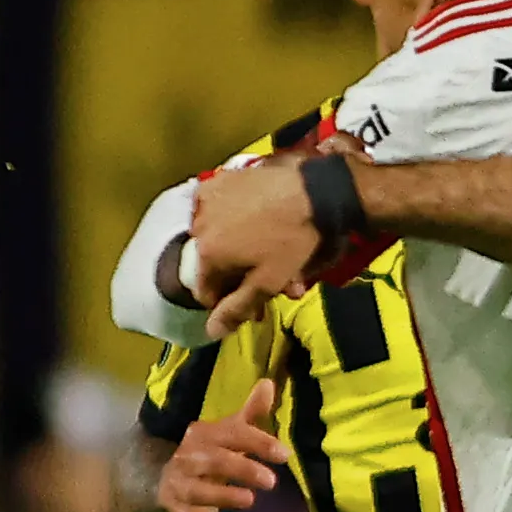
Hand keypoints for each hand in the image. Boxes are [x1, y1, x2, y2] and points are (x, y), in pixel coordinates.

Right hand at [150, 380, 289, 511]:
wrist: (170, 478)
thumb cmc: (211, 453)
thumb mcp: (229, 432)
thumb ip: (250, 413)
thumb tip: (268, 382)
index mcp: (204, 434)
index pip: (232, 434)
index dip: (257, 443)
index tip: (284, 454)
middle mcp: (188, 456)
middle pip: (215, 461)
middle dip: (242, 469)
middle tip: (271, 482)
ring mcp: (179, 483)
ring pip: (198, 490)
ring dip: (223, 495)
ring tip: (250, 500)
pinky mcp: (175, 508)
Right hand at [190, 161, 336, 331]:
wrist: (313, 190)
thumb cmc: (293, 240)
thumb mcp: (268, 281)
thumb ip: (237, 307)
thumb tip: (210, 331)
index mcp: (208, 254)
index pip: (205, 292)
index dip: (229, 302)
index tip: (253, 304)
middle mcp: (198, 226)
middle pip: (212, 264)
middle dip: (238, 276)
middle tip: (269, 280)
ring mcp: (207, 200)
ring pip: (216, 237)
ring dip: (237, 248)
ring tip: (268, 252)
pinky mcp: (220, 180)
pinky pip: (218, 210)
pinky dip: (232, 220)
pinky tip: (256, 222)